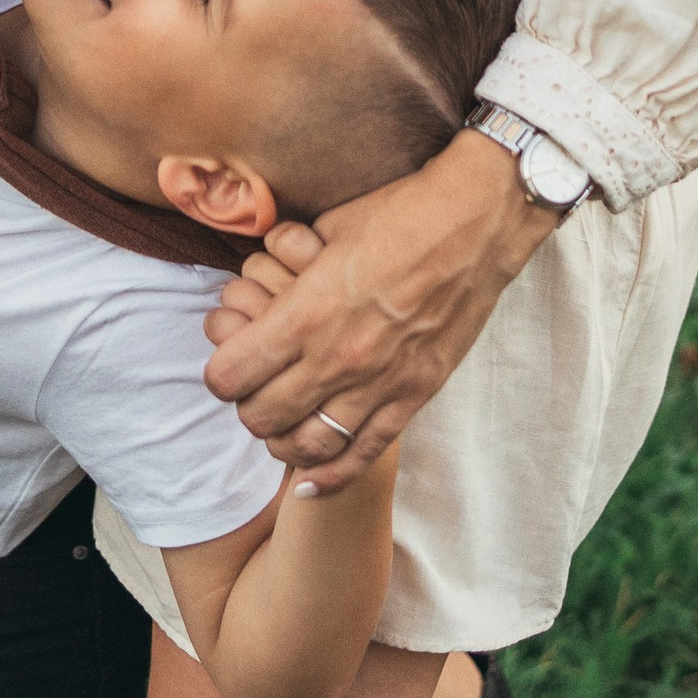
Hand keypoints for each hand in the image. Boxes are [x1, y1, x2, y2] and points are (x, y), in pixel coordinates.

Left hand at [201, 132, 560, 491]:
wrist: (476, 225)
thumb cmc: (400, 214)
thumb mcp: (327, 227)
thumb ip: (288, 261)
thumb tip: (262, 270)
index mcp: (307, 312)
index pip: (232, 375)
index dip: (220, 372)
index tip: (227, 362)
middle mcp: (337, 359)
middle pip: (261, 417)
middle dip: (246, 407)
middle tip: (253, 391)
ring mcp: (378, 384)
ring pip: (306, 446)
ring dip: (282, 441)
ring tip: (279, 428)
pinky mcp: (414, 396)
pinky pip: (363, 454)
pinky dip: (330, 475)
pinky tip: (309, 483)